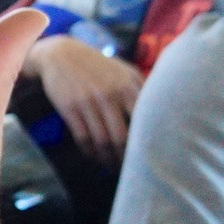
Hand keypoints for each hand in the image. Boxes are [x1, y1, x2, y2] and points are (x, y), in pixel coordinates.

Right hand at [27, 34, 144, 163]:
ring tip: (111, 166)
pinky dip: (89, 151)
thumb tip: (163, 110)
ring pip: (101, 140)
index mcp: (127, 86)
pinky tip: (93, 156)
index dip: (146, 143)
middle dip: (125, 158)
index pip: (143, 122)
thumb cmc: (97, 65)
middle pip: (121, 137)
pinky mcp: (69, 108)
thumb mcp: (123, 70)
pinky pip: (82, 137)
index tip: (148, 156)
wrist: (60, 54)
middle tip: (129, 169)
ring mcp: (88, 102)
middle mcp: (109, 94)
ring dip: (106, 158)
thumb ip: (142, 87)